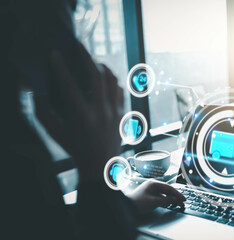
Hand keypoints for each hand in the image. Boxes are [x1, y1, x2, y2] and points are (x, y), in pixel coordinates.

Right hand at [35, 43, 123, 181]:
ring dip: (102, 66)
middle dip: (86, 57)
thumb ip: (43, 111)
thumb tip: (36, 91)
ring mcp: (115, 112)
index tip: (54, 54)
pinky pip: (120, 90)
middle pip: (96, 76)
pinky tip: (105, 79)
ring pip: (113, 80)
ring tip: (93, 61)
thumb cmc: (74, 148)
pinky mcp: (123, 113)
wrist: (100, 165)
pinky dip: (113, 81)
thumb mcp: (55, 132)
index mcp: (82, 117)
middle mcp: (101, 112)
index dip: (60, 68)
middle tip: (77, 46)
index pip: (70, 86)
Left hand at [127, 180, 185, 214]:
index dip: (177, 193)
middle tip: (182, 202)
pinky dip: (166, 201)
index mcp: (154, 184)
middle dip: (175, 196)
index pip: (169, 188)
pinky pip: (160, 197)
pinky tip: (170, 204)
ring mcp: (151, 191)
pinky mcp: (150, 196)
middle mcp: (153, 186)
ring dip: (171, 199)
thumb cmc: (138, 202)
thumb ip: (166, 200)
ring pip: (164, 194)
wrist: (127, 207)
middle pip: (167, 190)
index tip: (183, 198)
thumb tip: (175, 199)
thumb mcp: (154, 202)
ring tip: (178, 204)